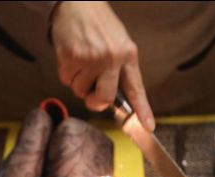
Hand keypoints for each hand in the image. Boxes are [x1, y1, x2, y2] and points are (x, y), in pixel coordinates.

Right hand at [51, 1, 154, 130]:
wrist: (78, 2)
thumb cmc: (99, 24)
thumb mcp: (120, 43)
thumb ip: (120, 69)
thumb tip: (116, 98)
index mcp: (127, 55)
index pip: (136, 89)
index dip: (142, 110)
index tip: (148, 127)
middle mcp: (111, 58)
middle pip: (103, 98)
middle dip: (95, 101)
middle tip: (92, 93)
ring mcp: (90, 59)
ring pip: (81, 91)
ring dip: (79, 82)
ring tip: (82, 61)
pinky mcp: (70, 57)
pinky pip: (67, 80)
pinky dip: (67, 73)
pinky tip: (72, 56)